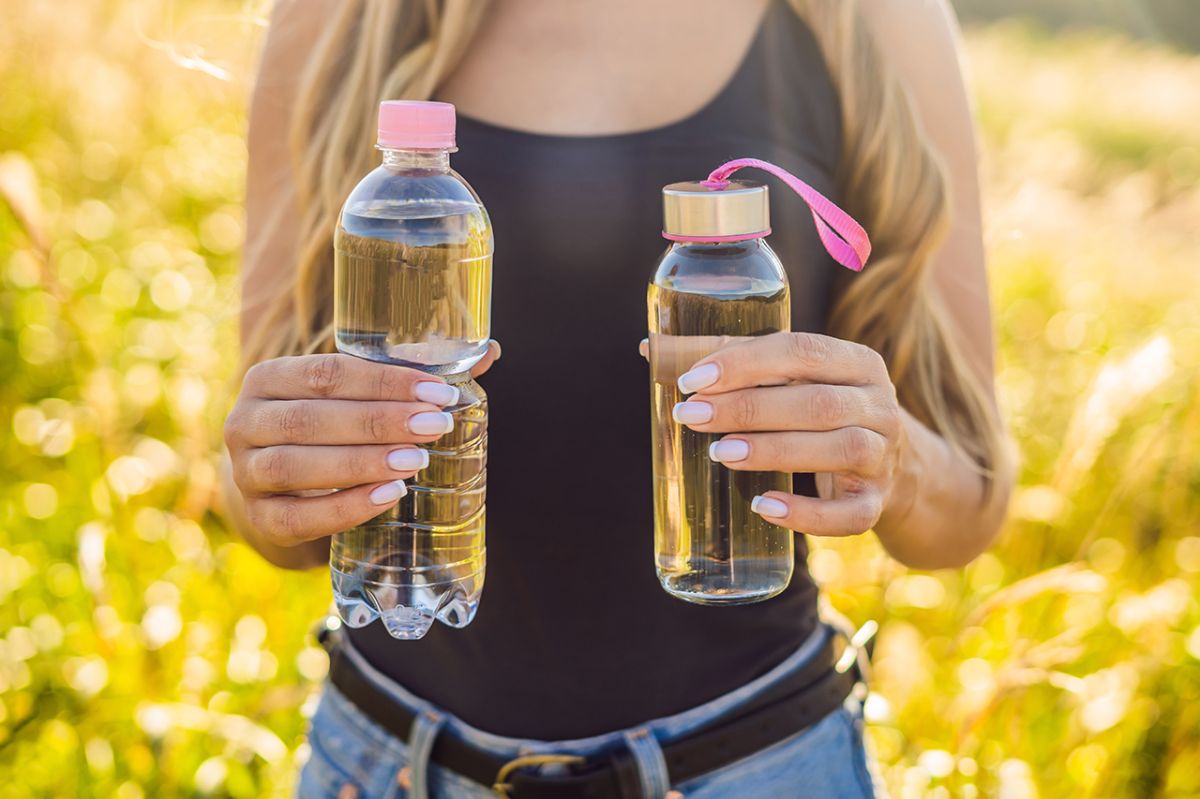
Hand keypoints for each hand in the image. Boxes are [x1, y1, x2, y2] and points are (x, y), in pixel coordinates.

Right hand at [223, 342, 499, 546]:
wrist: (284, 488)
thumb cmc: (332, 429)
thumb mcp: (360, 398)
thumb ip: (415, 377)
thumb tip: (490, 351)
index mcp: (268, 378)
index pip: (327, 372)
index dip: (385, 382)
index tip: (439, 393)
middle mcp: (245, 422)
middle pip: (311, 418)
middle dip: (379, 422)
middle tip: (436, 426)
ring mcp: (245, 473)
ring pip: (298, 466)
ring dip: (362, 463)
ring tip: (416, 462)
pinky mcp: (259, 519)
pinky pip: (298, 517)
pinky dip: (346, 507)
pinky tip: (389, 496)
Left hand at [670, 332, 903, 535]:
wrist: (890, 467)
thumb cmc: (818, 409)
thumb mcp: (788, 379)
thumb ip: (726, 359)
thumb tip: (650, 349)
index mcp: (856, 362)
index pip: (803, 351)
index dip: (746, 363)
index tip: (694, 379)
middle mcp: (879, 405)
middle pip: (816, 402)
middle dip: (748, 408)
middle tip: (691, 417)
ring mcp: (883, 457)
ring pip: (837, 450)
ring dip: (772, 450)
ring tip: (719, 453)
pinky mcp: (875, 503)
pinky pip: (849, 515)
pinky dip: (805, 514)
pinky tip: (763, 507)